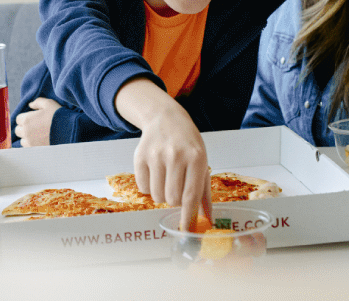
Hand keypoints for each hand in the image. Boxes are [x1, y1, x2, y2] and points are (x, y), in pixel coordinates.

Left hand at [15, 97, 59, 146]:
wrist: (69, 130)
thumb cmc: (58, 115)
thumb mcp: (48, 103)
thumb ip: (37, 102)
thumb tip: (30, 105)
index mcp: (26, 119)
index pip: (18, 119)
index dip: (25, 117)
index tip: (32, 118)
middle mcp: (26, 132)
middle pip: (18, 130)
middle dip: (24, 128)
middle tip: (34, 126)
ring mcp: (30, 142)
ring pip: (22, 140)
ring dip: (27, 137)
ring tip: (37, 135)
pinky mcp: (36, 150)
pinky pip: (29, 148)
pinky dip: (32, 145)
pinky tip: (40, 141)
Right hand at [114, 78, 210, 231]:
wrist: (165, 118)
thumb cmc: (188, 144)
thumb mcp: (202, 161)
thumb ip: (204, 191)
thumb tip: (208, 219)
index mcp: (196, 158)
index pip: (191, 194)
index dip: (188, 215)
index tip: (186, 230)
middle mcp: (176, 156)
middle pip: (172, 198)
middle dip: (174, 201)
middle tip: (176, 190)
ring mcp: (156, 155)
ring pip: (157, 195)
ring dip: (162, 195)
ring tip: (166, 181)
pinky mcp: (140, 156)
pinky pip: (143, 187)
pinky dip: (149, 187)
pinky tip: (155, 174)